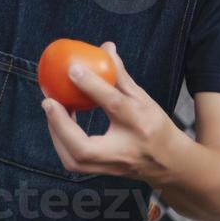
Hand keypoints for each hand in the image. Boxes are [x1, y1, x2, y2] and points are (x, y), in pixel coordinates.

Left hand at [40, 41, 182, 185]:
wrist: (170, 164)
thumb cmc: (155, 126)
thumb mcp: (144, 98)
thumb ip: (120, 75)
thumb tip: (105, 47)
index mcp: (140, 124)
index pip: (114, 104)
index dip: (92, 85)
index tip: (72, 69)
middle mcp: (125, 150)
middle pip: (84, 149)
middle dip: (61, 125)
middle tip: (49, 102)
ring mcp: (112, 167)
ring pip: (74, 161)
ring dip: (57, 134)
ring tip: (52, 109)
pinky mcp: (102, 173)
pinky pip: (74, 162)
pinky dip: (62, 141)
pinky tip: (59, 123)